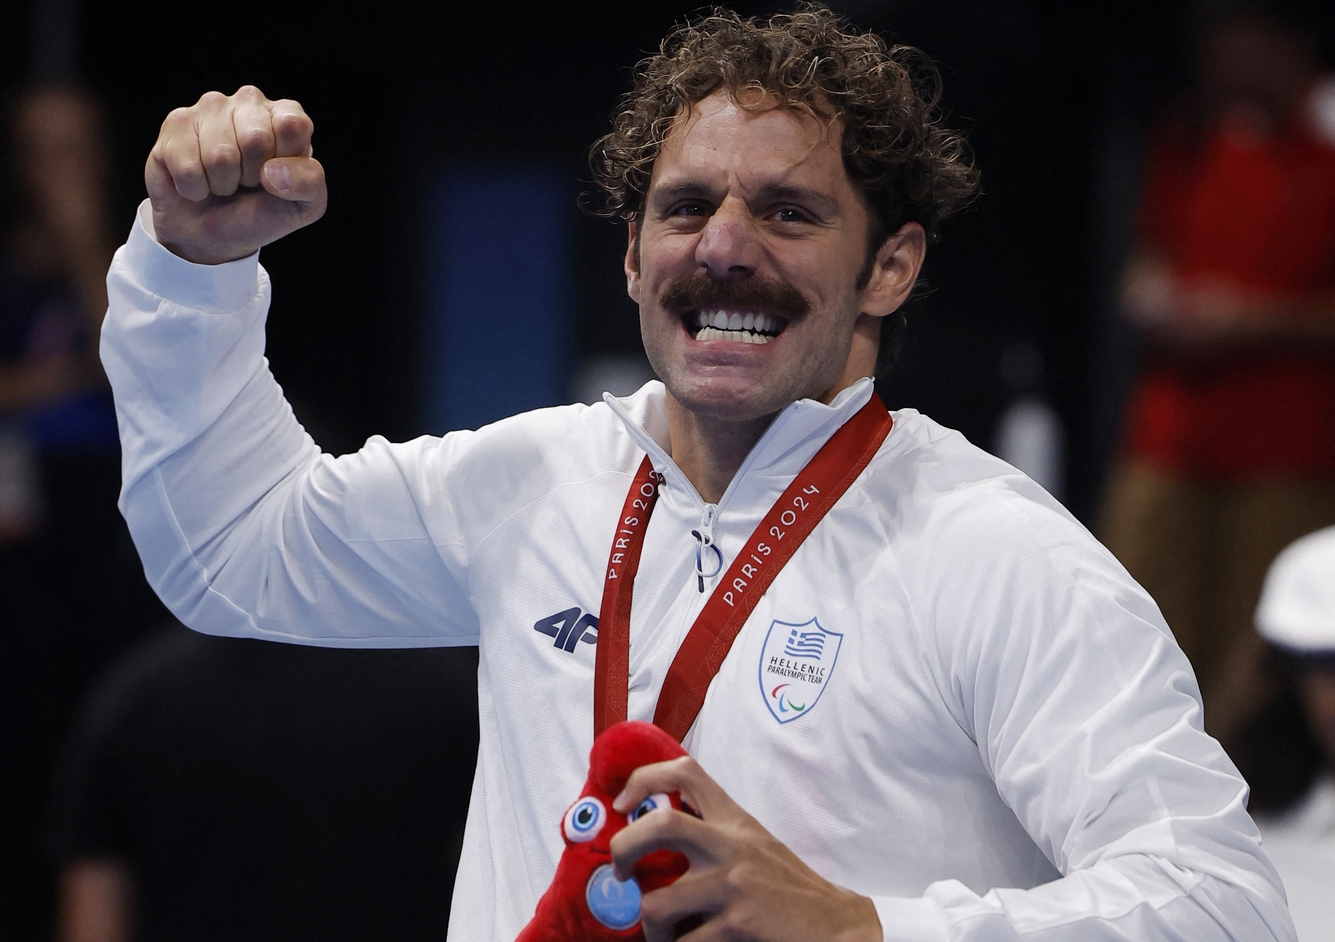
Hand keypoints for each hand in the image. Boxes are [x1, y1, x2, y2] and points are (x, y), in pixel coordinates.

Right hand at [144, 86, 325, 264]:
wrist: (213, 234)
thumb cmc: (260, 212)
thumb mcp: (304, 206)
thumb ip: (309, 182)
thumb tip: (272, 170)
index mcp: (288, 116)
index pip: (292, 126)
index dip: (284, 164)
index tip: (277, 176)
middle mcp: (250, 102)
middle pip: (255, 139)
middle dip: (251, 176)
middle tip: (247, 182)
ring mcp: (210, 107)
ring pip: (220, 156)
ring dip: (222, 184)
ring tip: (223, 182)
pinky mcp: (176, 122)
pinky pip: (187, 166)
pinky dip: (194, 188)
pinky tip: (198, 181)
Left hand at [610, 756, 880, 941]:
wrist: (838, 924)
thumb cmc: (787, 888)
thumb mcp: (753, 845)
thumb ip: (714, 834)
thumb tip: (650, 835)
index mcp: (733, 820)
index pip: (685, 771)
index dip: (642, 777)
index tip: (622, 803)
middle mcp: (730, 844)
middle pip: (658, 824)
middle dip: (623, 850)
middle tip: (622, 873)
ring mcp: (733, 884)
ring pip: (657, 904)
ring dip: (651, 929)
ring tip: (663, 935)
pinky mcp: (738, 924)